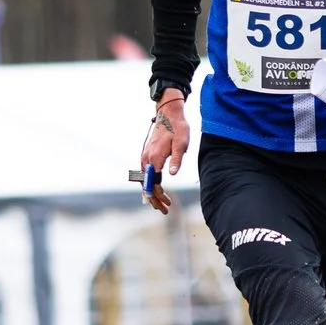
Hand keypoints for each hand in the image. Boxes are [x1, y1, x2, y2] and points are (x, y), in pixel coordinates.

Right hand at [139, 91, 188, 214]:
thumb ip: (176, 159)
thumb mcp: (181, 144)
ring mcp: (144, 157)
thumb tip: (173, 174)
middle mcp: (146, 159)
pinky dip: (151, 185)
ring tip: (161, 204)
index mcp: (154, 158)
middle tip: (165, 210)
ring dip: (152, 193)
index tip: (167, 204)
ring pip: (145, 181)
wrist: (168, 114)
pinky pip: (146, 175)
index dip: (159, 196)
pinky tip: (157, 189)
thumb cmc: (177, 128)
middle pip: (147, 185)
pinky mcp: (146, 156)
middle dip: (154, 199)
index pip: (153, 183)